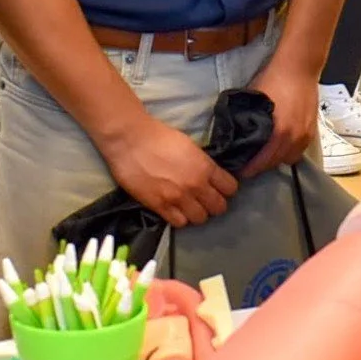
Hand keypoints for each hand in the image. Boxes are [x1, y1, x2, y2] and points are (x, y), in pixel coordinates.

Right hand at [98, 116, 237, 228]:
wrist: (130, 141)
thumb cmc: (159, 137)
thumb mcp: (190, 146)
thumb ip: (202, 164)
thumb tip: (209, 176)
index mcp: (205, 167)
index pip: (230, 188)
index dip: (226, 189)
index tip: (219, 188)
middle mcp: (196, 185)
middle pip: (219, 207)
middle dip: (214, 203)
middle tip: (204, 199)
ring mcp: (178, 198)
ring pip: (200, 218)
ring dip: (197, 213)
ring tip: (189, 205)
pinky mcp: (160, 207)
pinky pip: (179, 223)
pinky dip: (179, 218)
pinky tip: (174, 209)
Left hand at [243, 55, 320, 178]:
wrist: (299, 67)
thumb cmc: (273, 79)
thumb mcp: (255, 100)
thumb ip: (249, 121)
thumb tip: (237, 135)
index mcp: (280, 132)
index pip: (263, 161)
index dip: (250, 169)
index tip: (239, 172)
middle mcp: (295, 138)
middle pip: (276, 163)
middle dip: (261, 166)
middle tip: (249, 164)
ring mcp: (306, 135)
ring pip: (289, 158)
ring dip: (276, 160)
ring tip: (265, 155)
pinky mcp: (312, 130)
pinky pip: (299, 150)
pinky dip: (289, 152)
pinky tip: (280, 146)